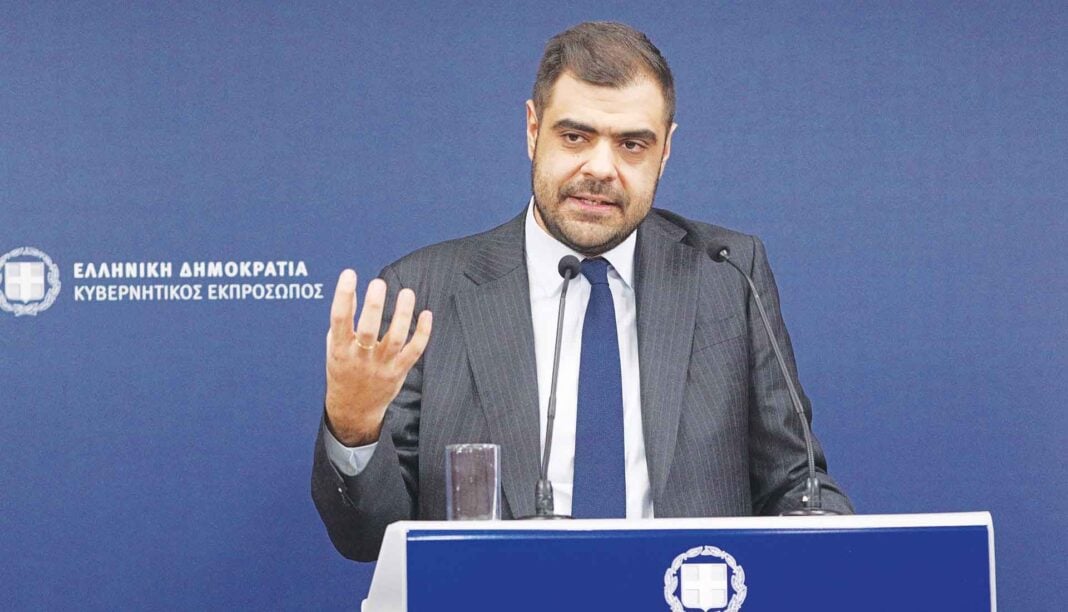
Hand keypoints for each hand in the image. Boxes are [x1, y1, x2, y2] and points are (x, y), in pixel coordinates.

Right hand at [324, 269, 431, 445]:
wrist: (354, 409)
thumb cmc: (344, 371)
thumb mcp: (335, 347)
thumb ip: (343, 320)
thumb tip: (349, 290)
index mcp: (340, 349)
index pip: (339, 319)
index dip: (343, 295)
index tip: (349, 274)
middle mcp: (360, 358)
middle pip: (369, 330)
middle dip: (374, 306)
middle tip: (379, 283)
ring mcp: (381, 366)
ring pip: (396, 339)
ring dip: (403, 314)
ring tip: (407, 292)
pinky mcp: (398, 371)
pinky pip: (414, 351)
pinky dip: (423, 333)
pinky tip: (426, 314)